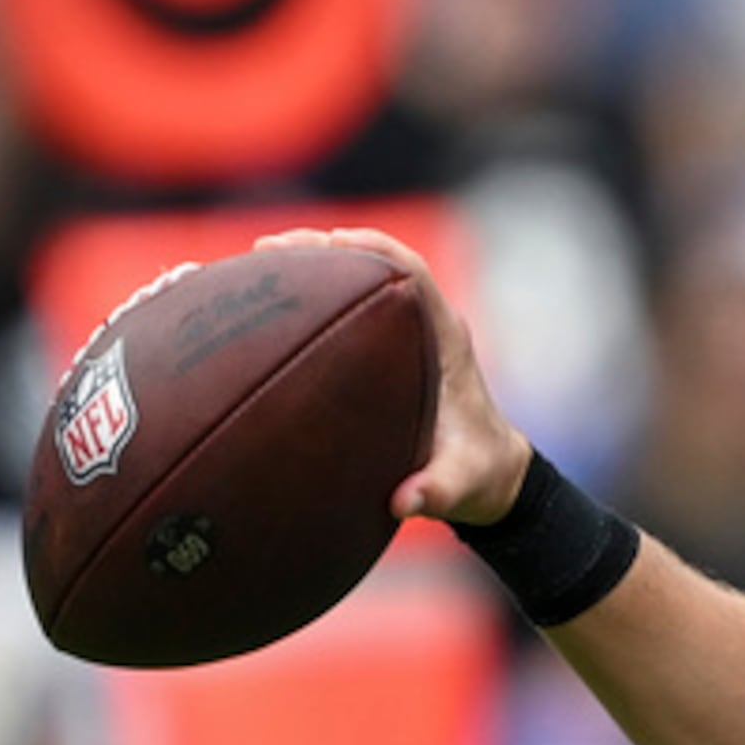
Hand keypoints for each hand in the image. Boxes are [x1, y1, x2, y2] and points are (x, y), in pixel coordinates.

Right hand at [252, 227, 531, 525]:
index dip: (374, 250)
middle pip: (377, 265)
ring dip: (313, 267)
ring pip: (360, 281)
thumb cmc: (477, 476)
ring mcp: (409, 336)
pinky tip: (264, 306)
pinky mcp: (391, 350)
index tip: (327, 241)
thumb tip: (403, 503)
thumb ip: (435, 493)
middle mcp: (428, 328)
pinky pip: (350, 309)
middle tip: (265, 248)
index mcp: (446, 342)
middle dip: (324, 249)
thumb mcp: (460, 488)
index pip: (413, 275)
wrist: (492, 475)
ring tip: (252, 264)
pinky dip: (312, 298)